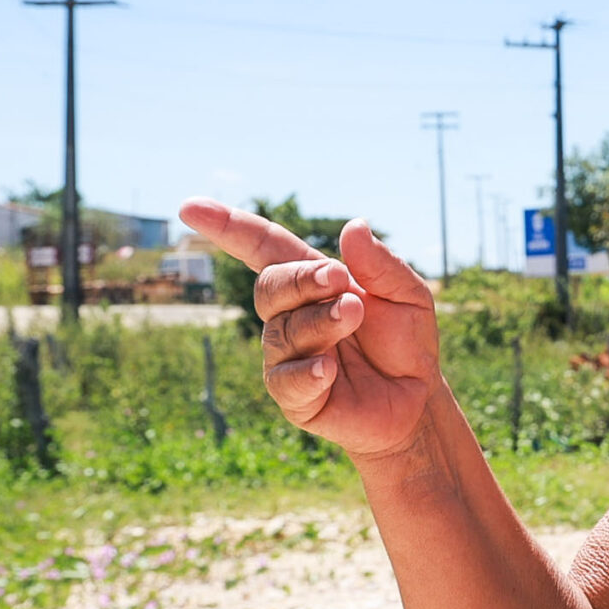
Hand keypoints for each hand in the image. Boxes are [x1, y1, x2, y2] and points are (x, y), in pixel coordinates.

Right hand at [177, 199, 441, 460]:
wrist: (418, 400)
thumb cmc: (407, 343)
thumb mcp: (408, 295)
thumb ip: (382, 264)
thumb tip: (354, 227)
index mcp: (312, 283)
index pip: (263, 248)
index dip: (228, 227)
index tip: (189, 209)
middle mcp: (290, 316)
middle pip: (269, 286)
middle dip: (301, 280)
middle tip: (341, 281)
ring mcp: (287, 357)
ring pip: (281, 331)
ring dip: (319, 321)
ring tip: (354, 316)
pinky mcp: (295, 398)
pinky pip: (286, 381)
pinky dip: (307, 371)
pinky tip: (328, 369)